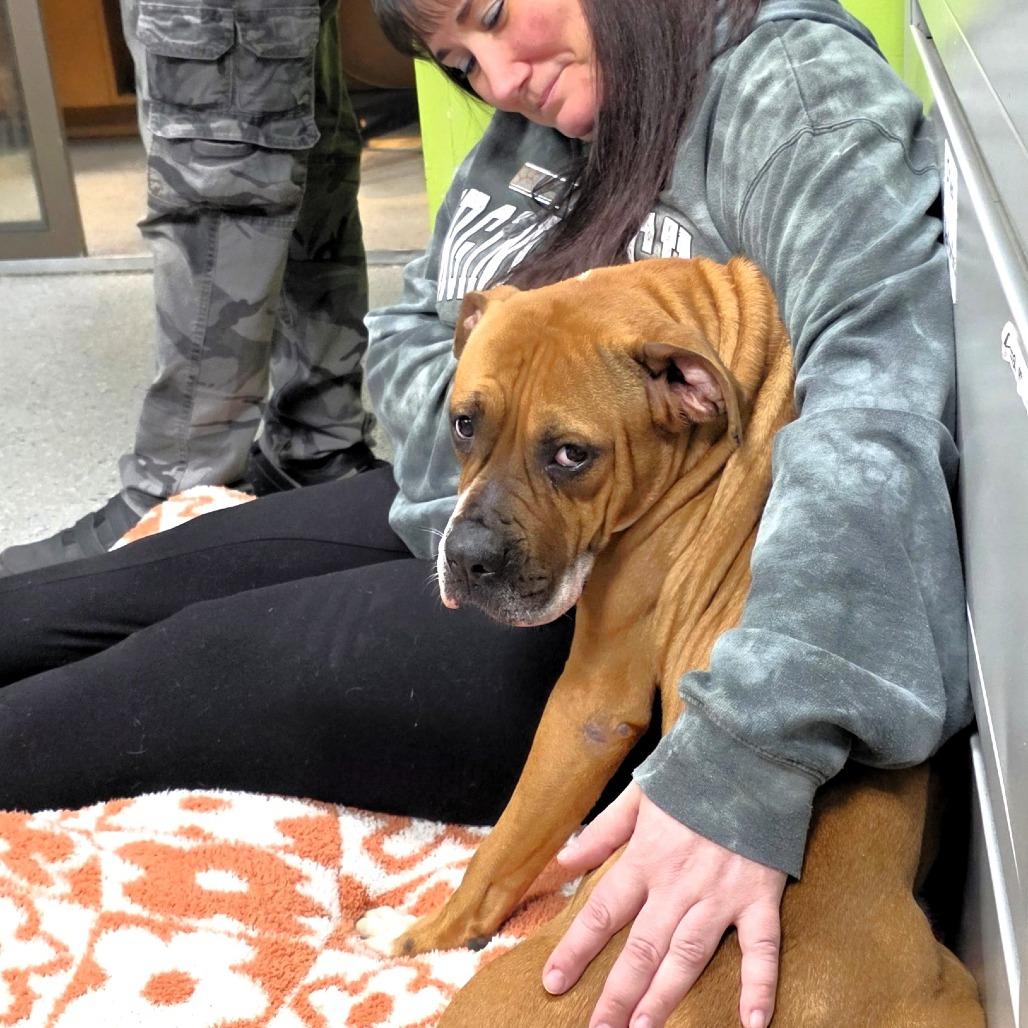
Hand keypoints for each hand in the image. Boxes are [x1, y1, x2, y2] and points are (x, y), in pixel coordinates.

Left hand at [542, 783, 786, 1027]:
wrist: (747, 754)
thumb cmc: (690, 775)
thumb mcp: (637, 796)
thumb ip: (601, 833)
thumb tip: (562, 863)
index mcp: (645, 858)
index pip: (602, 912)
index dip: (576, 949)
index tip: (553, 982)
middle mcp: (677, 884)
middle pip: (641, 947)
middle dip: (616, 993)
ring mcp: (720, 894)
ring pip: (687, 955)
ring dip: (664, 997)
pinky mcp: (759, 897)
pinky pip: (761, 949)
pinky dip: (759, 986)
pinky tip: (752, 1024)